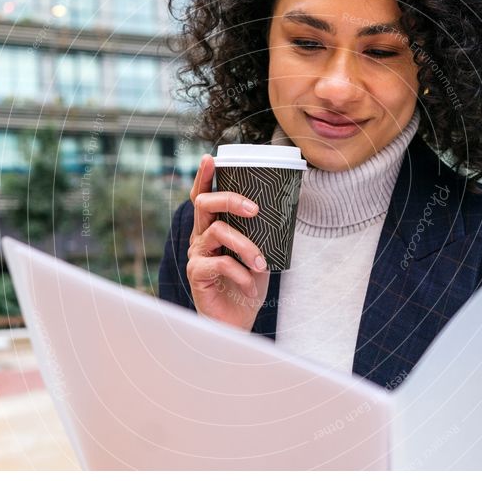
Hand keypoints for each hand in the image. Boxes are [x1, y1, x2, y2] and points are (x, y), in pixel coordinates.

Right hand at [186, 154, 269, 330]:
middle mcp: (201, 237)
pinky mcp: (196, 274)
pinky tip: (251, 286)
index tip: (211, 159)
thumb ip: (262, 234)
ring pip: (217, 232)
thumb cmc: (248, 285)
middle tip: (255, 210)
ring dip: (246, 246)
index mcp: (213, 227)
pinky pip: (219, 263)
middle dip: (231, 200)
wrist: (238, 321)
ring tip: (261, 263)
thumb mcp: (260, 254)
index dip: (205, 177)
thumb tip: (285, 208)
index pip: (204, 197)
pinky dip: (240, 272)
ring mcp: (196, 254)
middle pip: (205, 204)